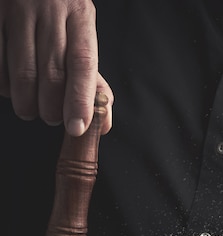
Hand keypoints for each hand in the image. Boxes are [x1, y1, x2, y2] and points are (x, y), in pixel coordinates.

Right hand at [0, 0, 112, 135]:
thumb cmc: (58, 16)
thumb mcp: (81, 36)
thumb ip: (92, 79)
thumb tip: (103, 122)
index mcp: (79, 15)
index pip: (83, 64)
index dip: (80, 100)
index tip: (77, 127)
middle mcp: (50, 10)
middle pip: (52, 72)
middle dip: (52, 107)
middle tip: (52, 118)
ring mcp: (17, 11)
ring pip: (22, 71)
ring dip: (27, 102)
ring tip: (31, 109)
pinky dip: (5, 85)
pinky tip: (12, 87)